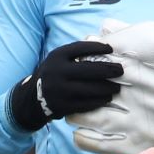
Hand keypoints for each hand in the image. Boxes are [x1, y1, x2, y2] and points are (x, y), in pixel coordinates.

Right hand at [8, 41, 123, 131]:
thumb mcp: (58, 59)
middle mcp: (57, 72)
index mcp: (57, 56)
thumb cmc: (53, 74)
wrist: (32, 98)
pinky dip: (99, 100)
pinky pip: (86, 103)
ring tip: (116, 87)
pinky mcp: (63, 106)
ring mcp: (60, 90)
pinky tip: (106, 98)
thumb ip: (75, 53)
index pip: (80, 48)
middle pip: (90, 70)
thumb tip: (105, 46)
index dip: (97, 47)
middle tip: (121, 71)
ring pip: (90, 89)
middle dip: (109, 70)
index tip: (111, 49)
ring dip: (107, 88)